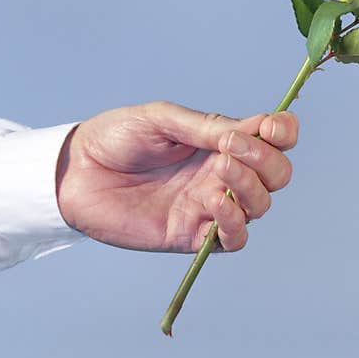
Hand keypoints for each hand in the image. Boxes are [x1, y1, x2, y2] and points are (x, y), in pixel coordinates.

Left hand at [55, 101, 298, 251]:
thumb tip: (249, 131)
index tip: (269, 127)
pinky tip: (214, 203)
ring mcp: (210, 205)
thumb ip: (206, 127)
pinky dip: (234, 222)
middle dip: (266, 161)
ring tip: (218, 170)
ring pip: (260, 206)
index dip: (284, 133)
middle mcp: (223, 173)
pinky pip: (233, 238)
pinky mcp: (191, 235)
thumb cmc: (116, 137)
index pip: (274, 139)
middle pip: (276, 175)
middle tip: (230, 149)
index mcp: (222, 142)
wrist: (74, 172)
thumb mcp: (163, 119)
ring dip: (250, 188)